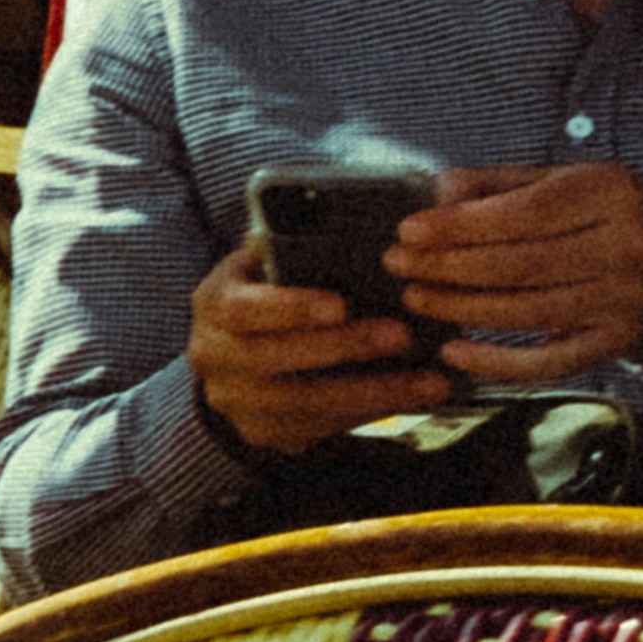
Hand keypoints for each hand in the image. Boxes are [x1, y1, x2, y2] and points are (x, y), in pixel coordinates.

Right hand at [189, 237, 451, 456]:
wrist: (231, 356)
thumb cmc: (266, 292)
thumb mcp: (266, 262)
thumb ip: (291, 242)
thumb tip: (343, 208)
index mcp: (215, 303)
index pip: (243, 308)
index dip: (289, 309)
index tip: (340, 305)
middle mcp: (213, 356)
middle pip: (272, 359)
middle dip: (341, 349)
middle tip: (401, 336)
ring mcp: (235, 401)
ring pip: (301, 404)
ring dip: (369, 392)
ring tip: (428, 381)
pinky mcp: (260, 433)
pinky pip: (316, 429)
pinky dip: (367, 415)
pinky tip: (411, 399)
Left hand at [394, 161, 642, 381]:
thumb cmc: (596, 211)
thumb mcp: (557, 180)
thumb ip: (496, 184)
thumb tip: (437, 196)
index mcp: (611, 193)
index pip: (522, 213)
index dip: (459, 226)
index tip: (407, 231)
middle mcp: (628, 247)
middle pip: (519, 265)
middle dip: (447, 267)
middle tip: (397, 264)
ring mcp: (626, 300)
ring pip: (526, 312)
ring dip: (460, 309)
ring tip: (416, 298)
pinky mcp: (617, 342)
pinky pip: (547, 361)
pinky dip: (495, 362)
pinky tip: (453, 351)